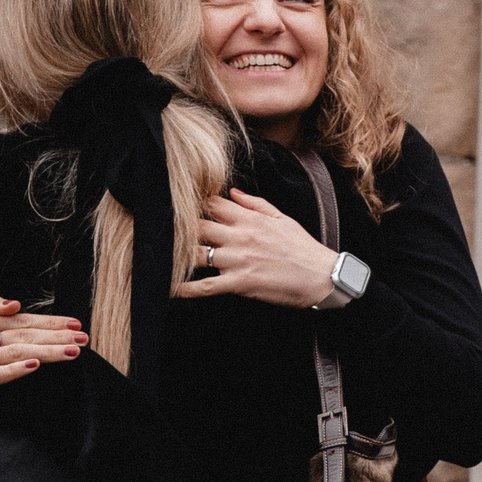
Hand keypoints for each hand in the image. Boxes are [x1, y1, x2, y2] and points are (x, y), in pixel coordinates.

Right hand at [0, 298, 85, 411]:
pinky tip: (34, 365)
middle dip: (56, 336)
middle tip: (82, 338)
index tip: (76, 324)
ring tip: (71, 352)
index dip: (50, 322)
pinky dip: (15, 369)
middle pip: (23, 336)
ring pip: (14, 354)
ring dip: (45, 352)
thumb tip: (14, 303)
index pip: (22, 320)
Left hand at [177, 189, 337, 307]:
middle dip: (178, 228)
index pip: (212, 205)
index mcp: (250, 219)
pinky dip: (185, 289)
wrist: (321, 277)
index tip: (179, 207)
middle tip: (162, 231)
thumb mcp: (283, 219)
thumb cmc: (303, 248)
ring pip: (195, 254)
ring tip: (159, 256)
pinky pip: (205, 286)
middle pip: (196, 227)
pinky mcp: (239, 282)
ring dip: (175, 256)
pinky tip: (170, 289)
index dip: (193, 204)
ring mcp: (237, 260)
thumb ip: (256, 204)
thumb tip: (232, 192)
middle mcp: (240, 237)